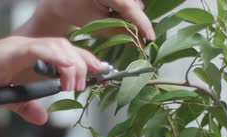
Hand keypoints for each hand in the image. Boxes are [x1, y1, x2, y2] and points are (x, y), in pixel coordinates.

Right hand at [0, 36, 102, 124]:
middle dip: (87, 61)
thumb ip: (25, 106)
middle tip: (98, 78)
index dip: (83, 62)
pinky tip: (66, 76)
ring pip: (59, 45)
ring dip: (74, 64)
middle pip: (67, 46)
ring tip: (77, 85)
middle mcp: (26, 46)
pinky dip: (58, 60)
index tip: (99, 75)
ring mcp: (19, 46)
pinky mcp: (11, 50)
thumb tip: (43, 118)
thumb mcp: (7, 99)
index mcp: (28, 56)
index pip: (63, 53)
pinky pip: (42, 49)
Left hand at [35, 0, 154, 39]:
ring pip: (134, 2)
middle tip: (129, 35)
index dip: (142, 24)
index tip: (150, 38)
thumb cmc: (76, 11)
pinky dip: (126, 9)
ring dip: (129, 14)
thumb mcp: (98, 25)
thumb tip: (140, 41)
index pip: (130, 8)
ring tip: (112, 19)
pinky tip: (114, 12)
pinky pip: (130, 0)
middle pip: (135, 5)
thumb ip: (120, 31)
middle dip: (133, 21)